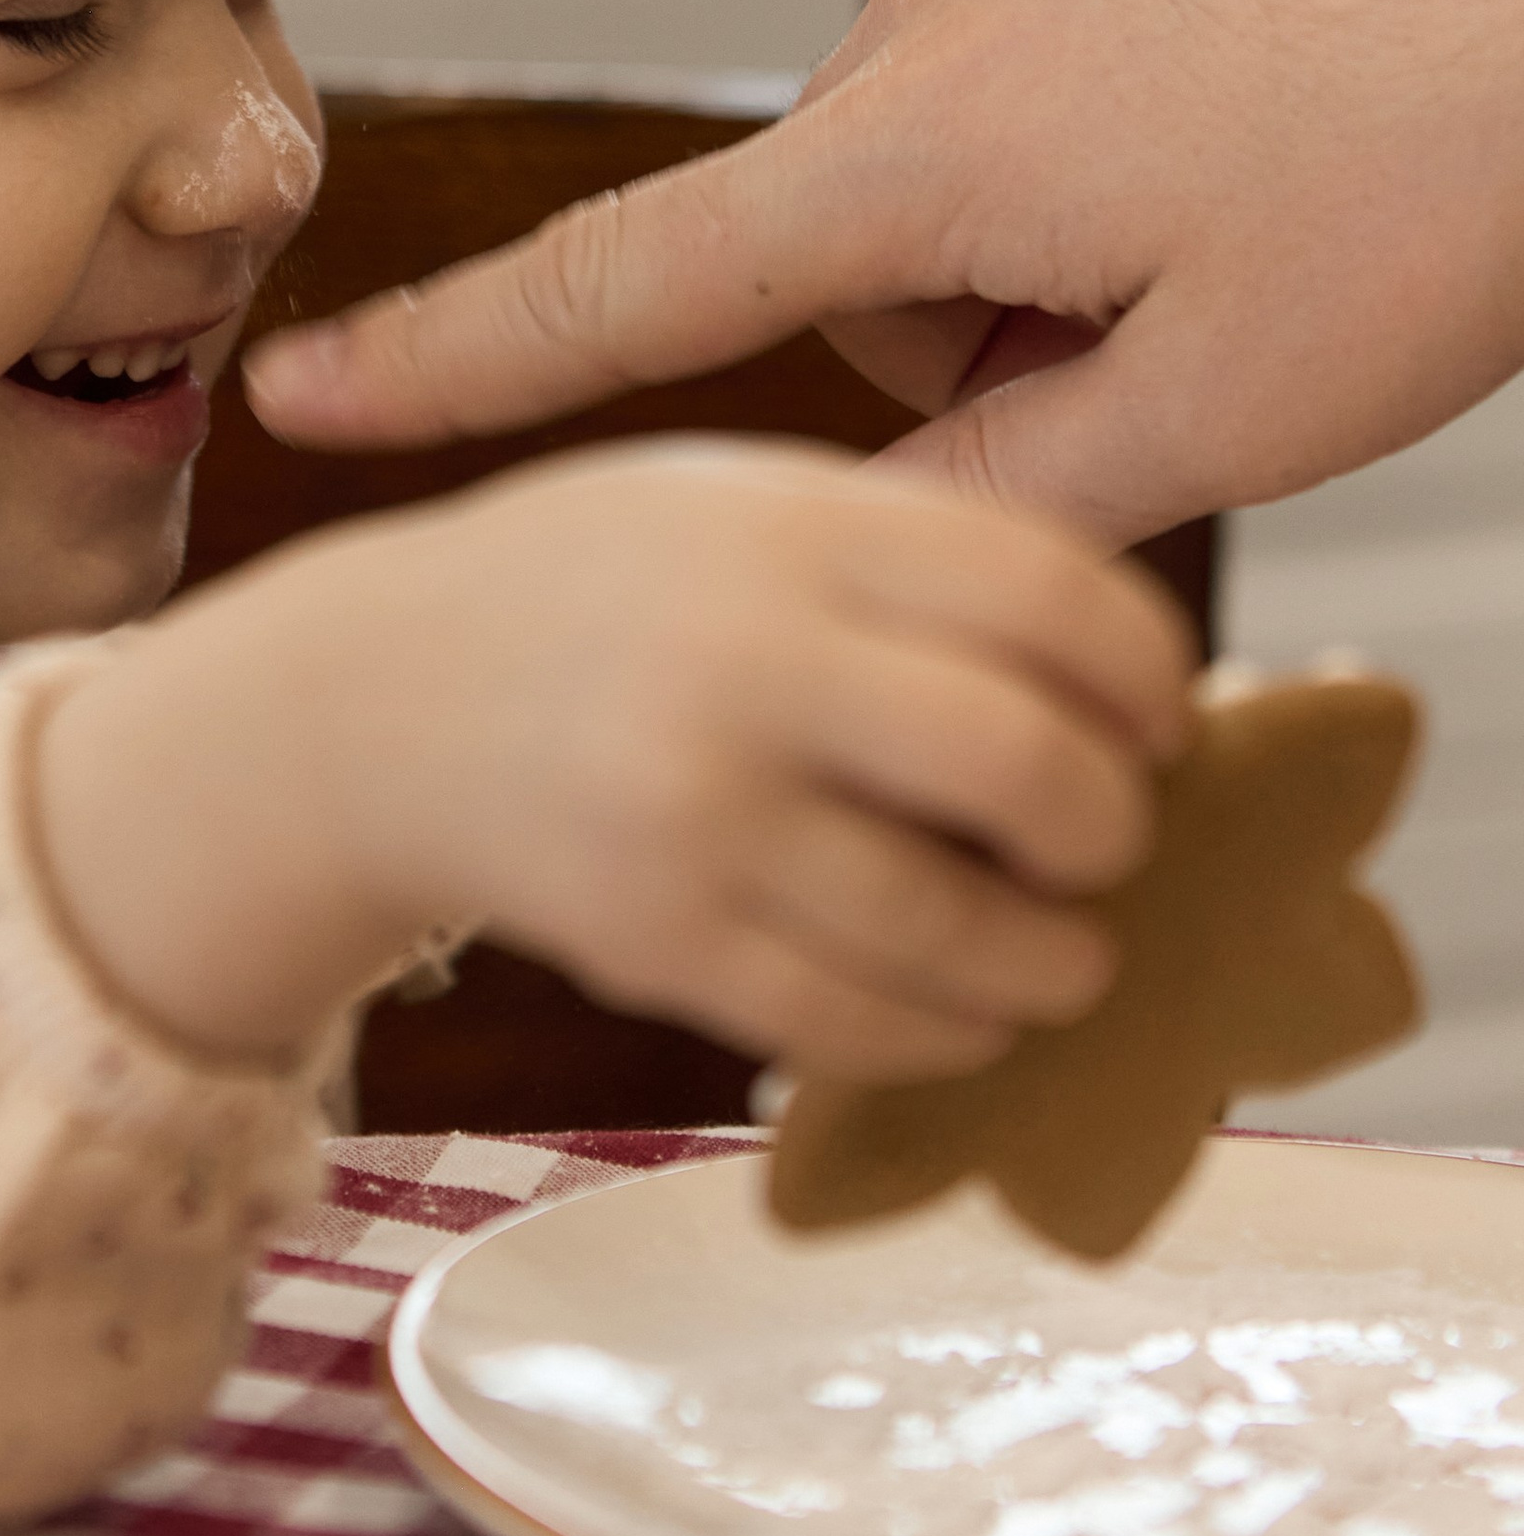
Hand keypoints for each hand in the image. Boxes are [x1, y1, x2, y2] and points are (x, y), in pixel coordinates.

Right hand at [35, 442, 1190, 1082]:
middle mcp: (744, 661)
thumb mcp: (742, 502)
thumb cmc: (604, 594)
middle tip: (1106, 840)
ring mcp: (695, 813)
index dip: (1149, 676)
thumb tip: (1131, 693)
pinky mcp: (656, 943)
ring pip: (959, 930)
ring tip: (1065, 953)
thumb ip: (915, 559)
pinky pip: (857, 1023)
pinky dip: (945, 1033)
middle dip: (1110, 827)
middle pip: (1030, 769)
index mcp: (788, 525)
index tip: (1160, 719)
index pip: (1053, 598)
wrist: (374, 699)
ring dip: (1053, 961)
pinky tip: (964, 1009)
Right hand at [245, 0, 1523, 552]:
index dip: (459, 358)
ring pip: (1002, 115)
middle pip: (882, 233)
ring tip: (1293, 194)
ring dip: (1094, 197)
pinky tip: (1327, 68)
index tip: (308, 385)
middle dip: (996, 322)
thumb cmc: (1468, 149)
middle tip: (1201, 341)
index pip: (628, 283)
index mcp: (923, 145)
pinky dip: (1179, 66)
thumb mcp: (1234, 399)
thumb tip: (872, 555)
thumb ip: (1008, 495)